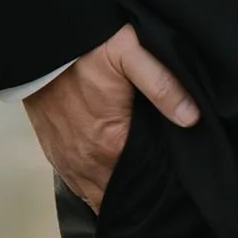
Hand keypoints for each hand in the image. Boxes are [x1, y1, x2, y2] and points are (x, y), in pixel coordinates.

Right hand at [24, 23, 199, 210]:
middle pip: (118, 194)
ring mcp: (67, 161)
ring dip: (114, 187)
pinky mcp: (54, 153)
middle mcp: (85, 163)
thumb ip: (163, 87)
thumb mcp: (132, 54)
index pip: (140, 183)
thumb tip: (191, 118)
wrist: (45, 43)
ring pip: (96, 193)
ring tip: (135, 174)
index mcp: (110, 146)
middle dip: (137, 188)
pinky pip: (77, 182)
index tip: (170, 174)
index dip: (157, 181)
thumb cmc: (89, 48)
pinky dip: (94, 180)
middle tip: (156, 174)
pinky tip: (108, 168)